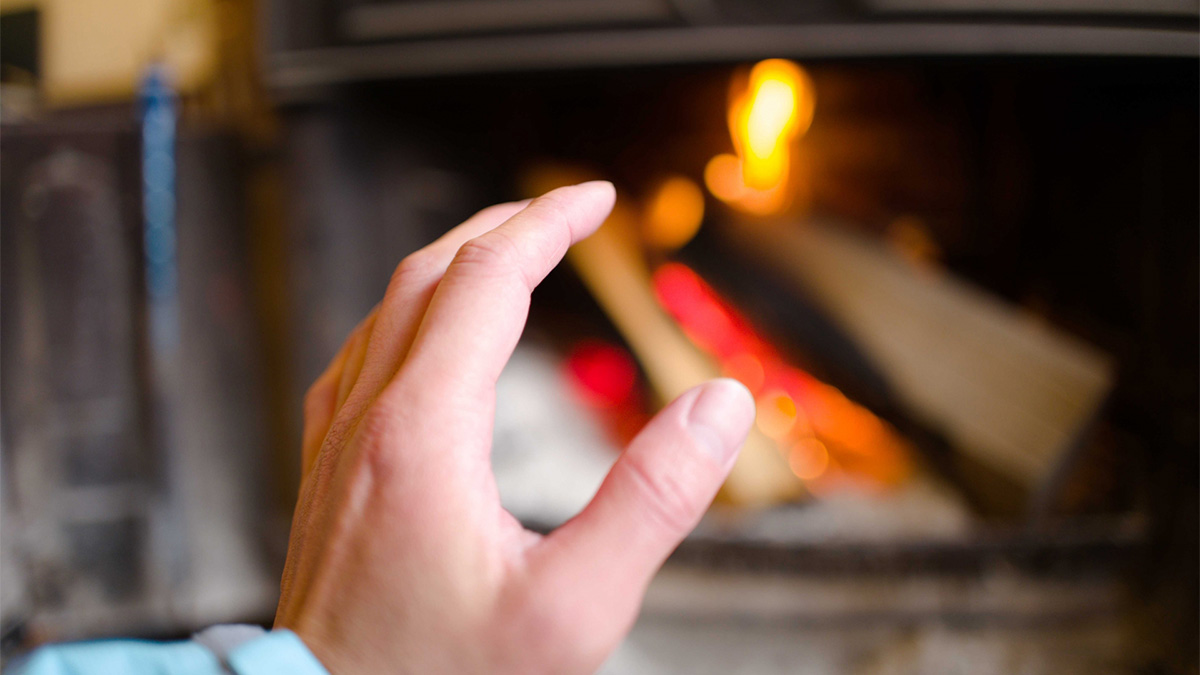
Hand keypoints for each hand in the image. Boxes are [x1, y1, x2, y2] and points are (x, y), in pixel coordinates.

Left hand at [275, 181, 754, 673]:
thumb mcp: (575, 609)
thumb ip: (653, 501)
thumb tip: (719, 406)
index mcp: (423, 432)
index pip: (488, 280)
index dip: (548, 225)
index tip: (597, 199)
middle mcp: (367, 421)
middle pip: (431, 275)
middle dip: (505, 227)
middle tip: (564, 212)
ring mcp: (335, 445)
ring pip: (388, 309)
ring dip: (454, 264)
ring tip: (507, 253)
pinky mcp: (325, 475)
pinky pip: (361, 356)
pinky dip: (409, 315)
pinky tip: (425, 337)